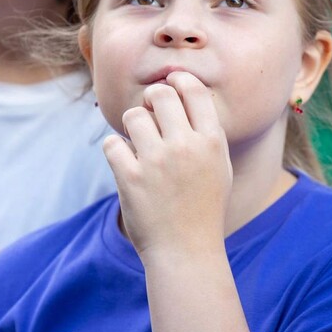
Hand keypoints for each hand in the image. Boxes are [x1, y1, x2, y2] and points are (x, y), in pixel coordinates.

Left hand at [103, 71, 231, 259]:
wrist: (186, 251)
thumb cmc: (203, 208)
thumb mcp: (219, 168)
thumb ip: (206, 132)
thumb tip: (185, 94)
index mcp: (212, 142)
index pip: (194, 90)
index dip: (179, 80)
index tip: (170, 84)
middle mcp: (186, 146)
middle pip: (160, 94)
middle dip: (151, 99)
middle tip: (149, 113)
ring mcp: (157, 162)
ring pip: (133, 115)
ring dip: (132, 126)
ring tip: (138, 144)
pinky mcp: (130, 177)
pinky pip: (112, 143)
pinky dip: (115, 150)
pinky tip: (124, 162)